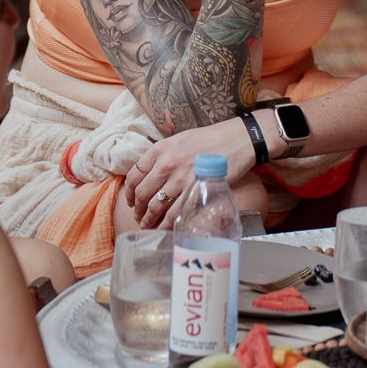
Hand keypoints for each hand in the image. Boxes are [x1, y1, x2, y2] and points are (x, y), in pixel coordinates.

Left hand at [123, 119, 258, 225]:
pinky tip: (163, 229)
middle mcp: (165, 164)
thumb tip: (153, 172)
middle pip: (141, 193)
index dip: (129, 192)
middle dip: (138, 209)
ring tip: (147, 225)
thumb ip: (164, 155)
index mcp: (159, 149)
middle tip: (139, 216)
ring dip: (148, 219)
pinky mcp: (194, 191)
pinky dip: (165, 225)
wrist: (237, 140)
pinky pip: (174, 213)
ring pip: (155, 206)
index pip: (134, 175)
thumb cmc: (211, 138)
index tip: (131, 200)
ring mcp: (179, 179)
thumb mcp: (180, 139)